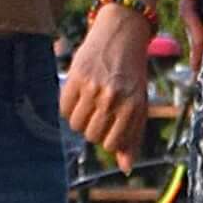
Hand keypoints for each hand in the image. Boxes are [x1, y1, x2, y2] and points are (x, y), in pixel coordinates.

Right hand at [60, 15, 149, 157]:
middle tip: (100, 110)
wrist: (122, 34)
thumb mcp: (139, 102)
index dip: (108, 138)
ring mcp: (94, 87)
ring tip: (90, 101)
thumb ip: (133, 136)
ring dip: (81, 118)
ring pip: (76, 125)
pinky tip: (79, 94)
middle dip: (94, 128)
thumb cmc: (132, 74)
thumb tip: (125, 169)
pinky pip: (64, 109)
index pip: (110, 144)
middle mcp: (114, 98)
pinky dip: (69, 107)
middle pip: (91, 136)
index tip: (110, 124)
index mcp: (133, 106)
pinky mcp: (76, 76)